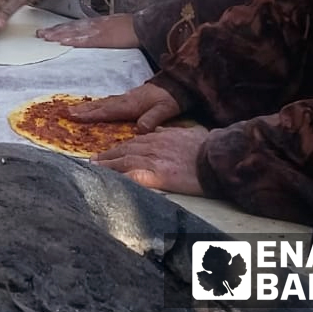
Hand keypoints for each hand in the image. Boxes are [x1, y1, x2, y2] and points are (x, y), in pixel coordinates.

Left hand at [37, 14, 137, 48]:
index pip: (74, 25)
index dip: (60, 28)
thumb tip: (93, 36)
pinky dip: (73, 40)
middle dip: (54, 31)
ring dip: (59, 34)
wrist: (143, 26)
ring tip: (45, 37)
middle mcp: (94, 25)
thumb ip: (102, 31)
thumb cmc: (132, 28)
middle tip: (39, 34)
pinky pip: (85, 39)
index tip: (47, 31)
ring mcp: (97, 30)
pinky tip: (63, 42)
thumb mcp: (114, 26)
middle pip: (70, 27)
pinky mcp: (103, 38)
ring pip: (74, 32)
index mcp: (97, 23)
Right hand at [70, 83, 180, 131]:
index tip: (73, 116)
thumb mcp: (166, 109)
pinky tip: (98, 106)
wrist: (180, 83)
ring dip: (89, 106)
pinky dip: (100, 104)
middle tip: (66, 111)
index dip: (90, 115)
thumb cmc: (173, 98)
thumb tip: (139, 129)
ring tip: (75, 108)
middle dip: (83, 109)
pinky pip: (111, 101)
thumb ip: (152, 119)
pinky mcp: (131, 97)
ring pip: (104, 102)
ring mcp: (128, 97)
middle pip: (101, 105)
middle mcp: (126, 100)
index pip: (107, 111)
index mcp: (131, 105)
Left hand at [91, 126, 209, 194]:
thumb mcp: (190, 132)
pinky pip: (132, 177)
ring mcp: (153, 160)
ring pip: (124, 161)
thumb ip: (173, 131)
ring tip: (94, 169)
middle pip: (125, 150)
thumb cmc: (209, 147)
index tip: (110, 151)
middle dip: (108, 155)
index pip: (135, 141)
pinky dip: (118, 178)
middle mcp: (154, 146)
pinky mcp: (157, 175)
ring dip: (107, 165)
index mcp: (161, 136)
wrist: (219, 158)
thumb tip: (162, 129)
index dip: (120, 147)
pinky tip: (109, 181)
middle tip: (93, 160)